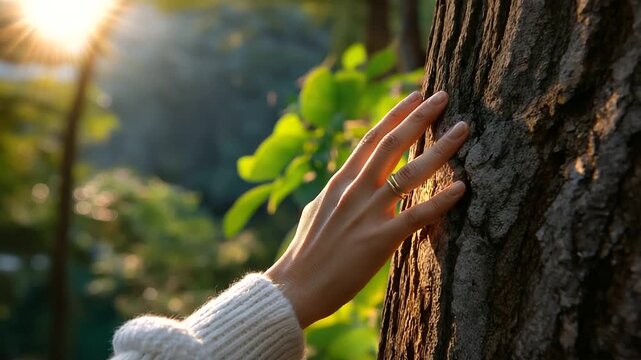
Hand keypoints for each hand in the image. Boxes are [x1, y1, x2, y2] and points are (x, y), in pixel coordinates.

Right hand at [265, 91, 468, 327]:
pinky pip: (417, 215)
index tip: (416, 96)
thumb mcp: (317, 210)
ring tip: (463, 130)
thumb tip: (347, 181)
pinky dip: (441, 200)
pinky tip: (462, 187)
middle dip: (419, 117)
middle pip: (392, 144)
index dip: (395, 115)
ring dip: (440, 149)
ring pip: (410, 172)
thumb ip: (337, 192)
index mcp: (339, 182)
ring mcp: (367, 213)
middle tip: (443, 97)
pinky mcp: (380, 240)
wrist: (295, 287)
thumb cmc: (305, 253)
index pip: (371, 139)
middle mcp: (355, 190)